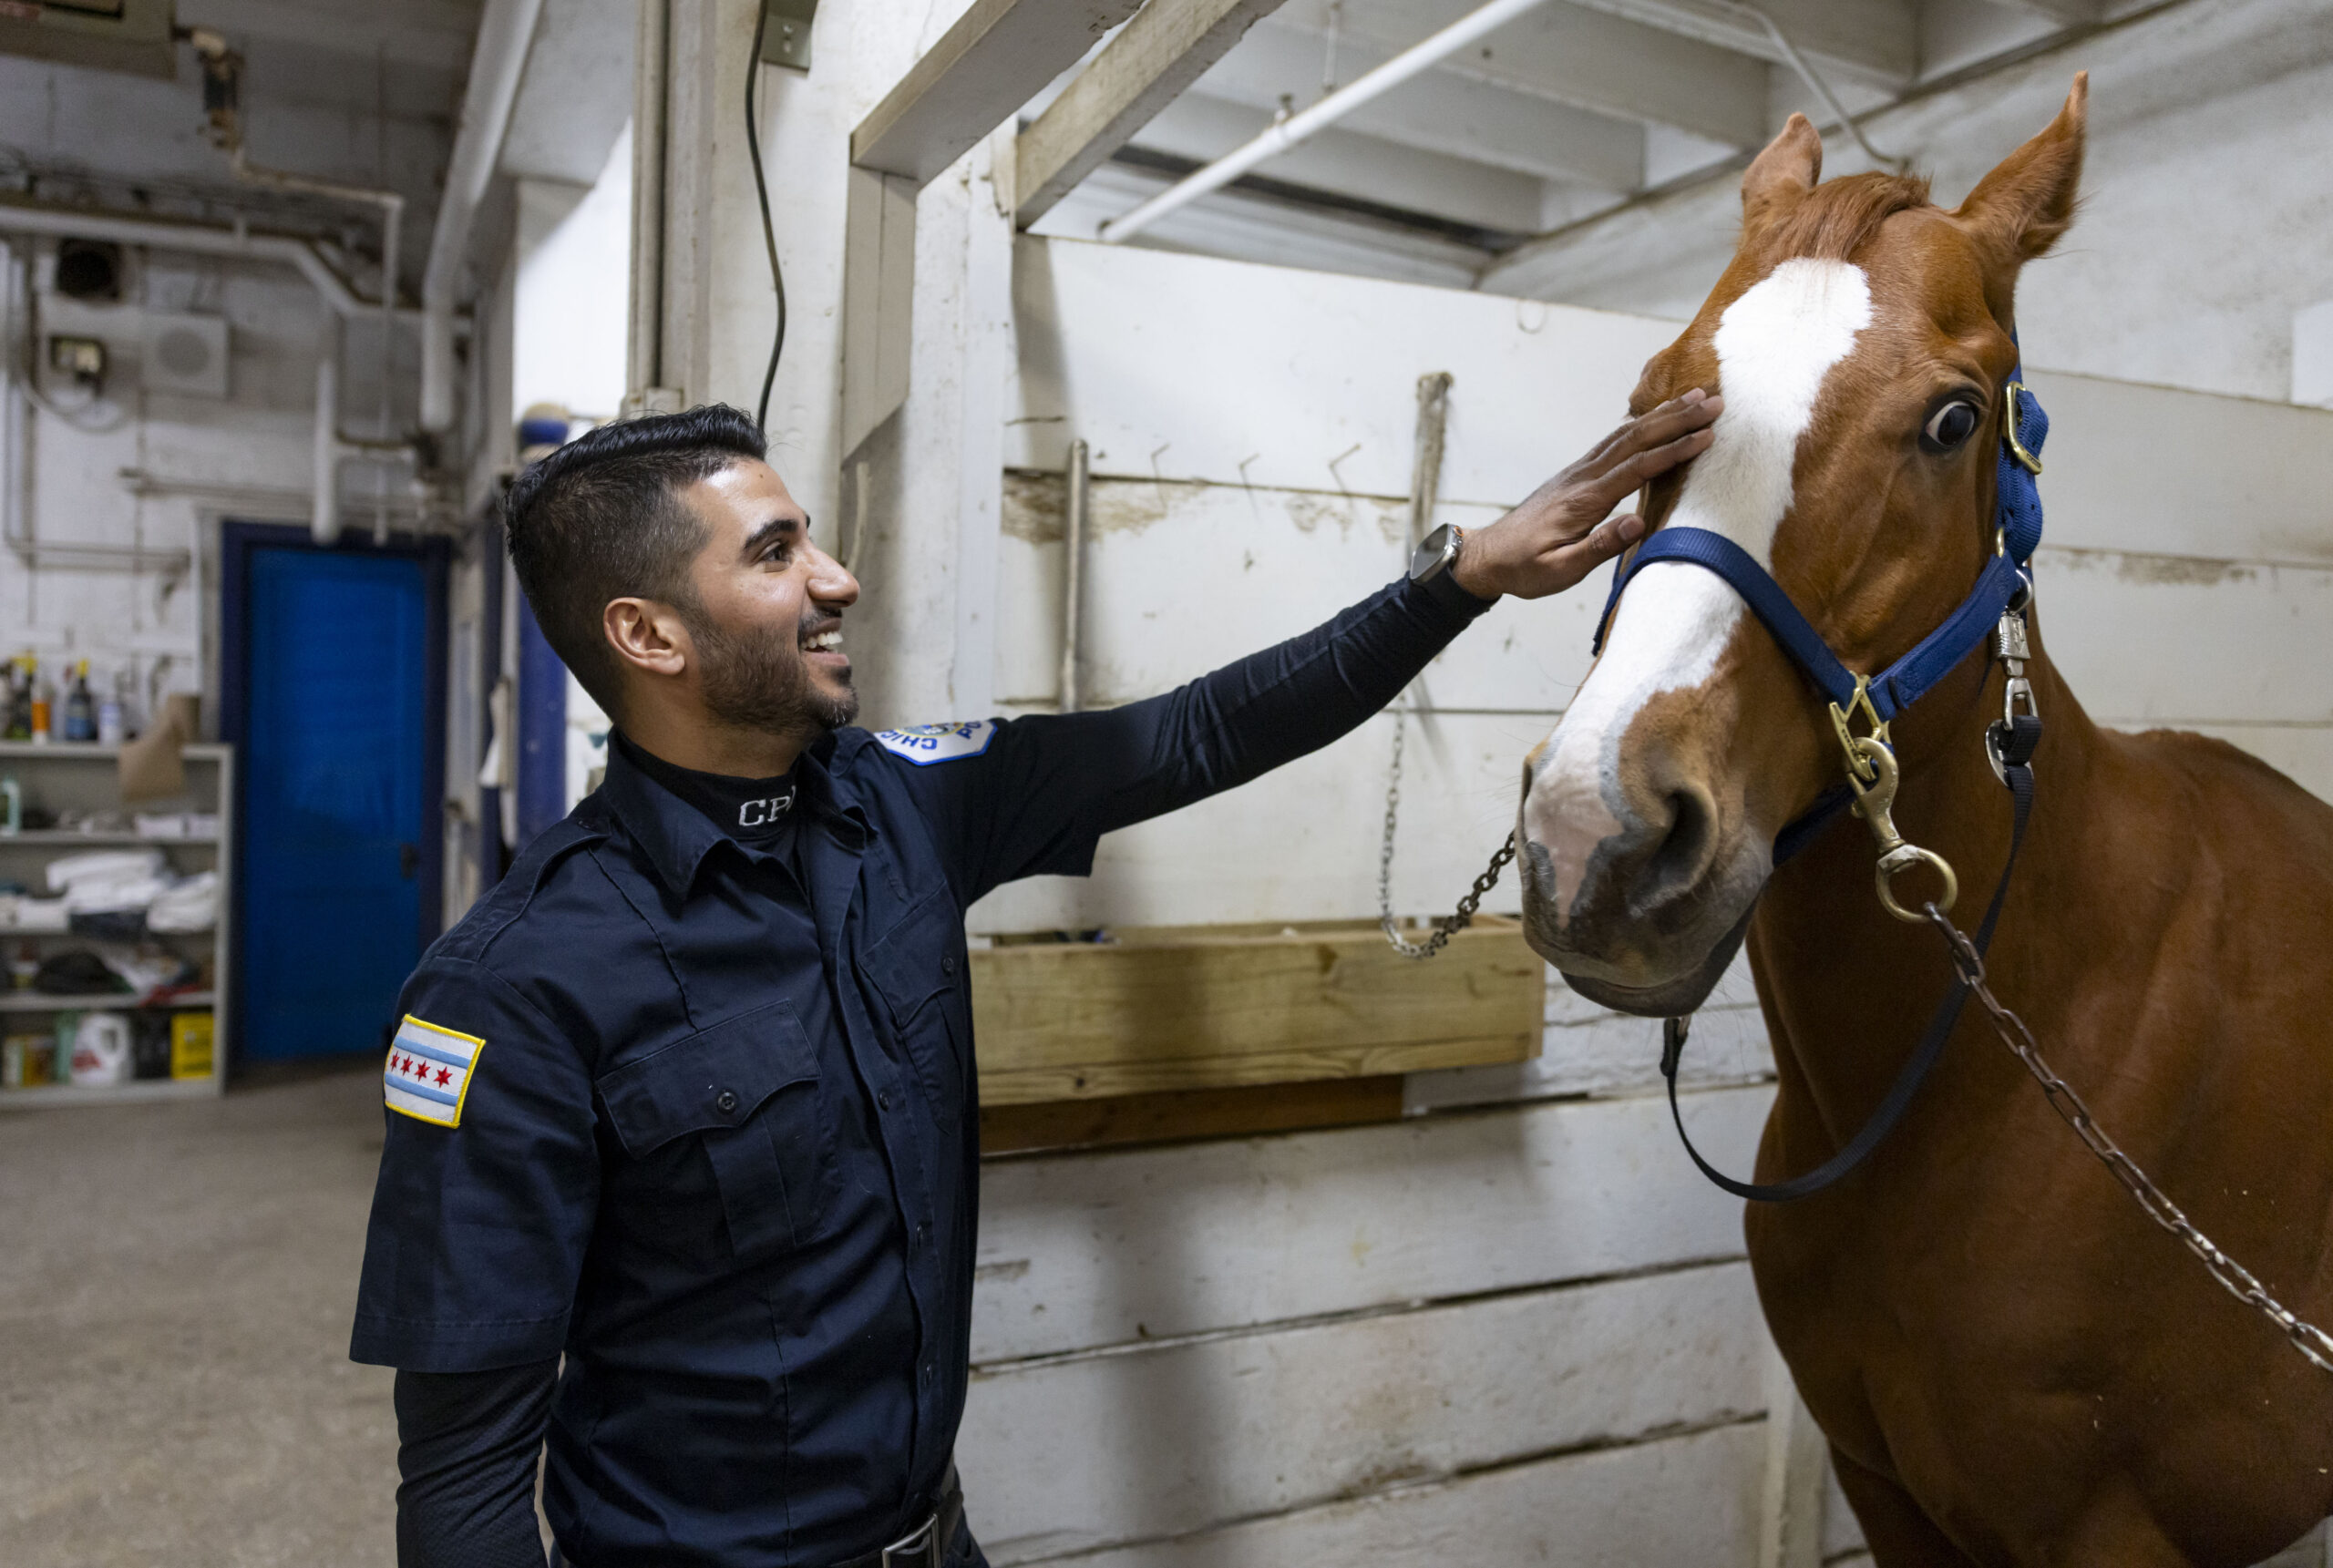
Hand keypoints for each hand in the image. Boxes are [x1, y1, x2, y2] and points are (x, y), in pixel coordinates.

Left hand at [1450, 390, 1720, 600]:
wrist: (1490, 555)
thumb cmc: (1525, 568)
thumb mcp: (1560, 570)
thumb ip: (1598, 547)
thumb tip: (1637, 524)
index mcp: (1584, 500)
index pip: (1637, 467)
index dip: (1673, 450)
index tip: (1707, 436)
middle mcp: (1583, 476)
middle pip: (1635, 438)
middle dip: (1677, 419)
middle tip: (1715, 401)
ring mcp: (1579, 471)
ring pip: (1626, 433)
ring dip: (1662, 415)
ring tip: (1696, 397)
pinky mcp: (1578, 474)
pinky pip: (1614, 440)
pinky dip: (1641, 423)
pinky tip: (1655, 416)